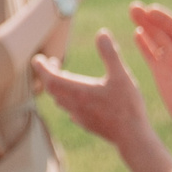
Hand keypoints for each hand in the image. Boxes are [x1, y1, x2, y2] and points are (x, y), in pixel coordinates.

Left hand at [33, 30, 151, 146]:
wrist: (132, 138)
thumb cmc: (127, 106)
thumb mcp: (121, 76)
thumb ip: (110, 54)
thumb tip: (102, 33)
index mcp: (78, 92)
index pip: (50, 78)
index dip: (42, 67)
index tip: (38, 58)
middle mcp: (74, 105)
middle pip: (52, 88)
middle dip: (48, 73)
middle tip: (52, 62)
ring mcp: (79, 116)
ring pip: (60, 99)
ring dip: (57, 86)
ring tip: (64, 75)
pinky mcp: (86, 124)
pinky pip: (70, 109)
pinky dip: (67, 98)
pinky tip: (77, 97)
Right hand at [130, 1, 171, 126]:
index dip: (164, 19)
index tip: (151, 10)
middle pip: (162, 30)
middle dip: (149, 18)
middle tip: (134, 7)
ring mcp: (170, 61)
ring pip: (154, 39)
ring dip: (144, 26)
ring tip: (132, 12)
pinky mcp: (160, 72)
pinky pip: (150, 54)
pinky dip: (143, 44)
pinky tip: (135, 33)